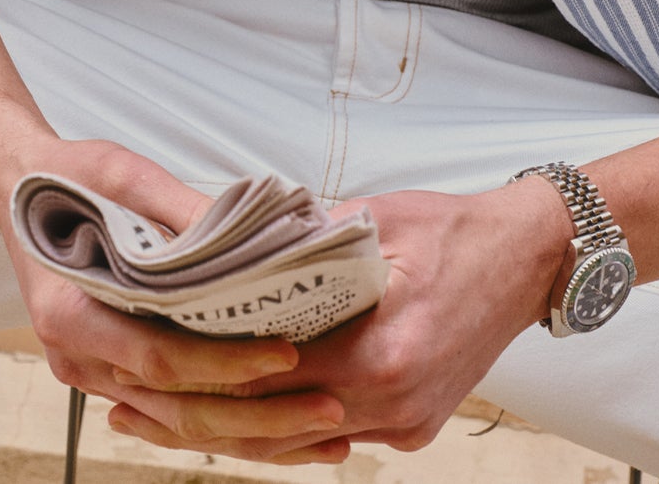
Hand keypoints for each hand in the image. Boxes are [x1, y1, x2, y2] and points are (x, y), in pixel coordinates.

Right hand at [2, 138, 351, 461]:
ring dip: (255, 433)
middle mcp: (79, 359)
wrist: (17, 191)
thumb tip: (245, 239)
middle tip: (332, 412)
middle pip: (178, 411)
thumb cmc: (64, 181)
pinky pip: (172, 411)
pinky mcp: (112, 371)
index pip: (162, 360)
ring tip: (324, 433)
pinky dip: (227, 419)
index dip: (227, 364)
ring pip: (180, 424)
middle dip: (261, 419)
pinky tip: (281, 424)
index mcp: (72, 315)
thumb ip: (178, 211)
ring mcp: (93, 373)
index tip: (287, 355)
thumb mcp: (122, 177)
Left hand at [103, 176, 571, 463]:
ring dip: (235, 428)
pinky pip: (334, 434)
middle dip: (198, 414)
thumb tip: (234, 239)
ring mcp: (405, 421)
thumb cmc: (454, 228)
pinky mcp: (413, 427)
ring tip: (160, 418)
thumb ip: (306, 241)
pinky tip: (240, 414)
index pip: (267, 372)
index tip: (144, 361)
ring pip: (299, 439)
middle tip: (127, 404)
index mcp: (380, 347)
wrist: (532, 258)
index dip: (201, 370)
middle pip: (273, 420)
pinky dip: (286, 425)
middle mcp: (392, 398)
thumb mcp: (375, 219)